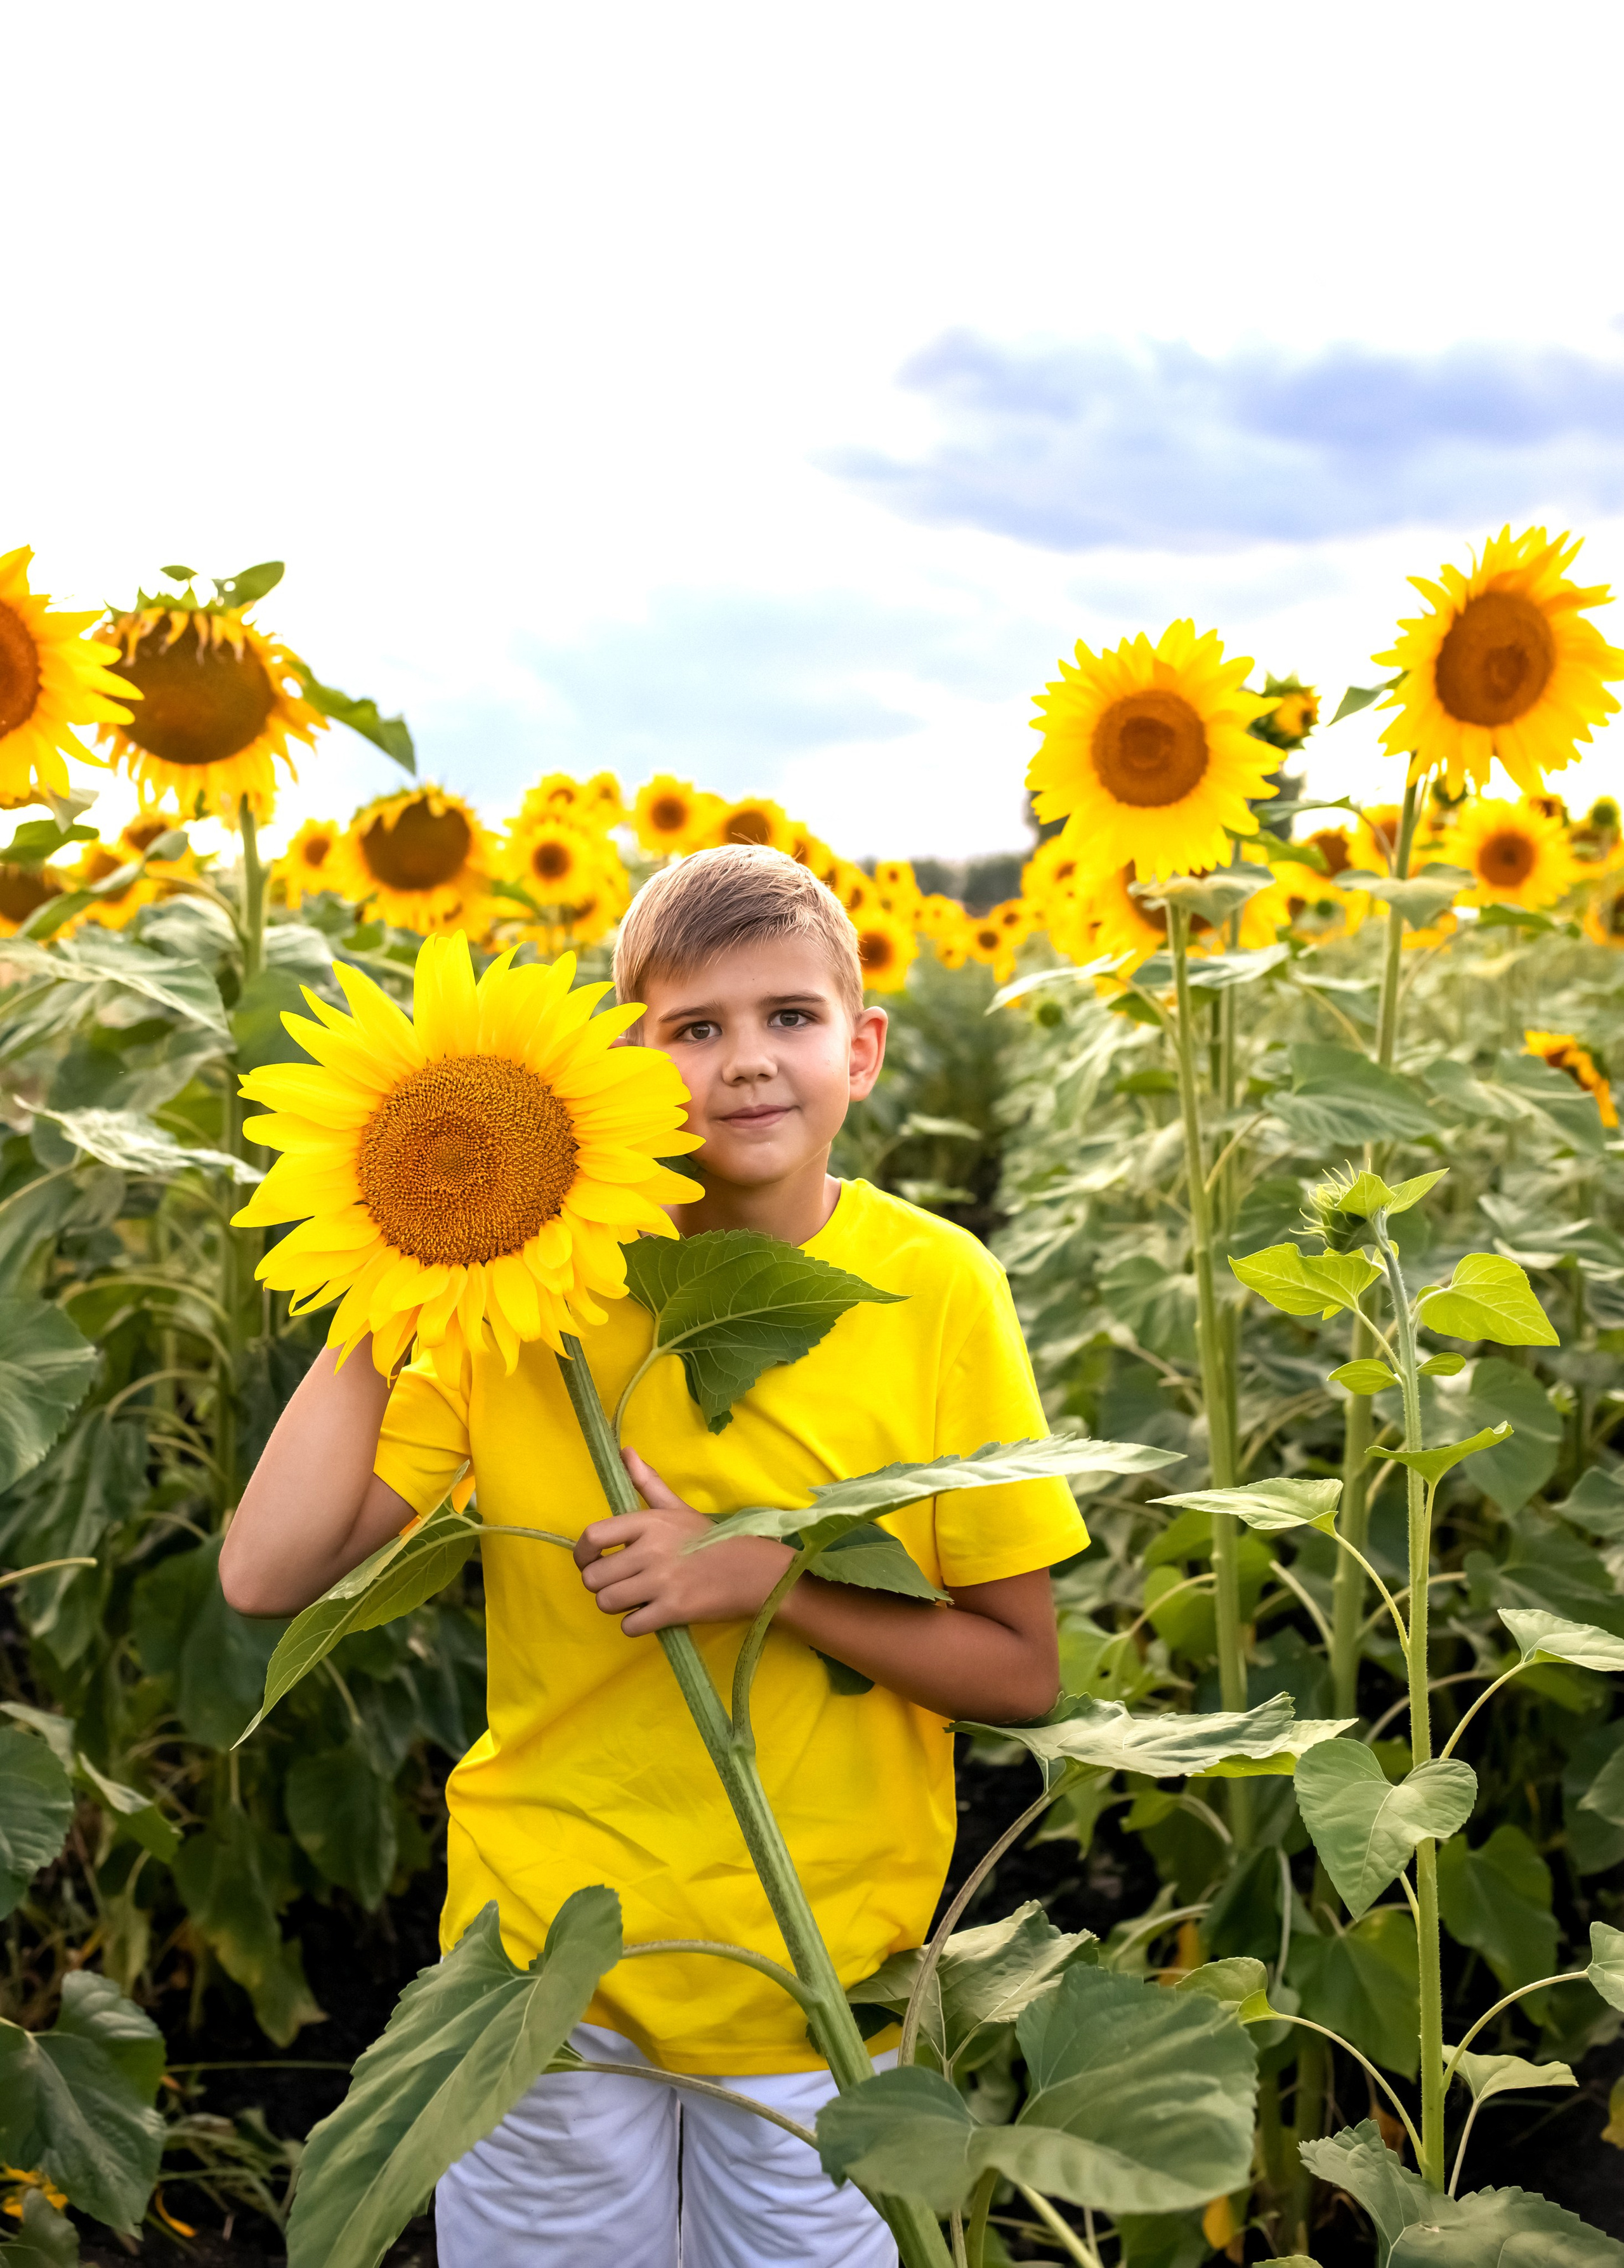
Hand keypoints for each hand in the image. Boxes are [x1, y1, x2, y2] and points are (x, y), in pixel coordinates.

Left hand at [573, 1447, 795, 1635]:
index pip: (592, 1536)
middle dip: (601, 1585)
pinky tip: (650, 1614)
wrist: (753, 1571)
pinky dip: (635, 1625)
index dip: (582, 1554)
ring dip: (616, 1605)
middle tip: (620, 1583)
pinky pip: (629, 1626)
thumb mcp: (677, 1508)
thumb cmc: (710, 1540)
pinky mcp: (672, 1610)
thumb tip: (625, 1451)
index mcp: (648, 1522)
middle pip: (593, 1578)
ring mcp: (661, 1582)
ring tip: (634, 1599)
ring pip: (606, 1602)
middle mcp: (650, 1550)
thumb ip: (648, 1481)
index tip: (590, 1561)